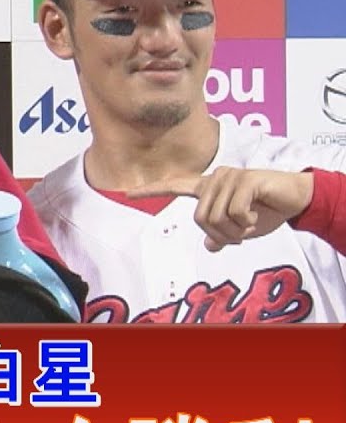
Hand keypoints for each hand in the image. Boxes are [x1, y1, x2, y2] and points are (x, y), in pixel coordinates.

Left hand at [129, 167, 313, 251]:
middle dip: (221, 235)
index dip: (150, 191)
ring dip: (235, 231)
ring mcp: (228, 177)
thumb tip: (209, 246)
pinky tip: (257, 215)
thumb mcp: (242, 229)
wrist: (296, 198)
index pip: (173, 187)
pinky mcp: (244, 180)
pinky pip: (234, 213)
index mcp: (207, 188)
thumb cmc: (266, 211)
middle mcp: (213, 179)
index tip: (126, 194)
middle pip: (200, 219)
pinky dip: (246, 223)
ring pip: (216, 218)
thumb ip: (223, 235)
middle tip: (240, 235)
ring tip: (250, 222)